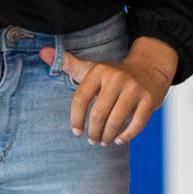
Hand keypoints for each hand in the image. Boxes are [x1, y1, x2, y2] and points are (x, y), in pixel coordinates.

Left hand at [40, 38, 174, 145]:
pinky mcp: (149, 99)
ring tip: (103, 141)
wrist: (150, 67)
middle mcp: (117, 78)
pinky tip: (119, 140)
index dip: (76, 119)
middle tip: (92, 140)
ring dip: (107, 136)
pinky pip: (137, 123)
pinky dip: (126, 135)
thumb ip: (68, 63)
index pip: (81, 98)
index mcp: (100, 71)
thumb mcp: (91, 68)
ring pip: (116, 120)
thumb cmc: (113, 74)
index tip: (76, 131)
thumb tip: (43, 52)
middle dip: (93, 132)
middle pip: (99, 113)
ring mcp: (135, 89)